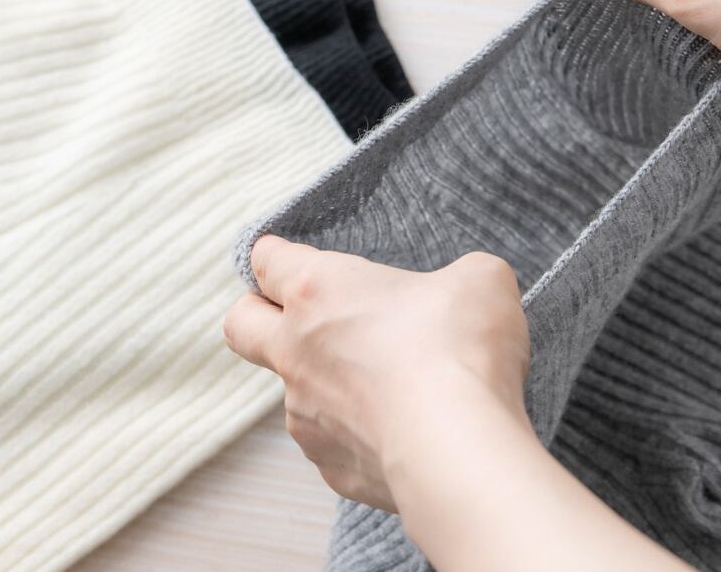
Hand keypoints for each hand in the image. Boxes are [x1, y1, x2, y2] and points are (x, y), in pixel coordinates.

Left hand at [225, 239, 694, 571]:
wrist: (457, 450)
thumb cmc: (459, 351)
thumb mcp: (480, 281)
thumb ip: (460, 275)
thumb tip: (463, 290)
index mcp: (318, 291)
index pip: (267, 260)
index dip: (276, 254)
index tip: (290, 256)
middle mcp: (295, 350)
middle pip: (240, 324)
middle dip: (255, 313)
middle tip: (293, 314)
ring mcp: (305, 414)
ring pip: (292, 390)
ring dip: (324, 381)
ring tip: (385, 383)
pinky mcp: (329, 465)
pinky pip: (331, 441)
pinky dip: (357, 432)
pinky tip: (403, 428)